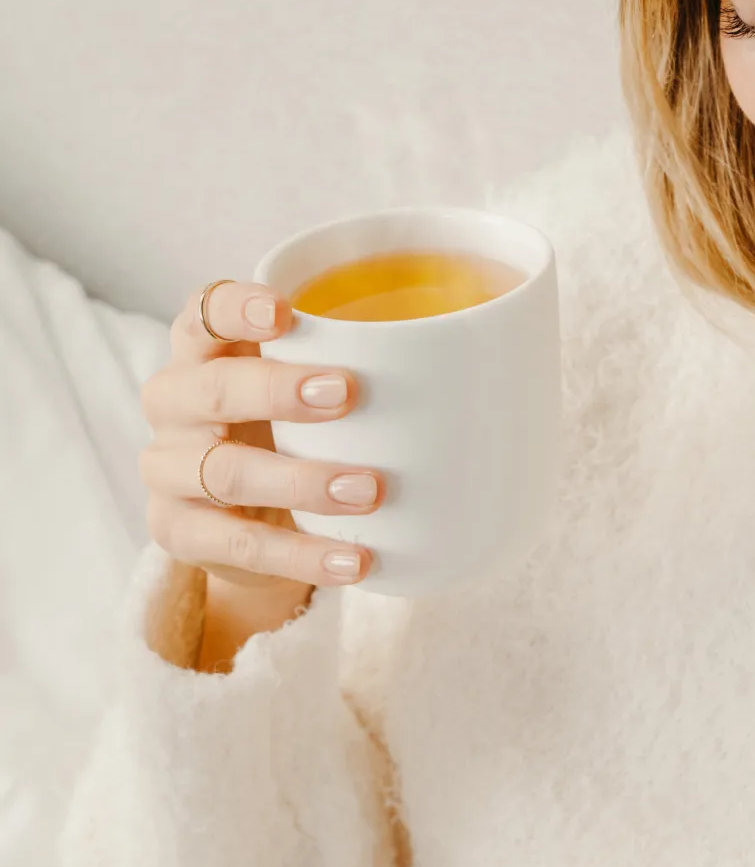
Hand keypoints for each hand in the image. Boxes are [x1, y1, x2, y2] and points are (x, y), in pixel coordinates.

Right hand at [140, 280, 384, 592]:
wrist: (249, 522)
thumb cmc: (289, 431)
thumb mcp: (308, 390)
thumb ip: (355, 364)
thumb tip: (475, 357)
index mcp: (202, 350)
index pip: (203, 313)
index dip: (236, 308)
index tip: (285, 312)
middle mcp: (174, 402)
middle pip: (213, 389)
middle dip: (279, 390)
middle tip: (349, 394)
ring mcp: (167, 469)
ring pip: (225, 471)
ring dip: (302, 480)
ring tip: (370, 491)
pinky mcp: (176, 530)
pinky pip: (237, 544)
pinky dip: (300, 555)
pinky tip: (353, 559)